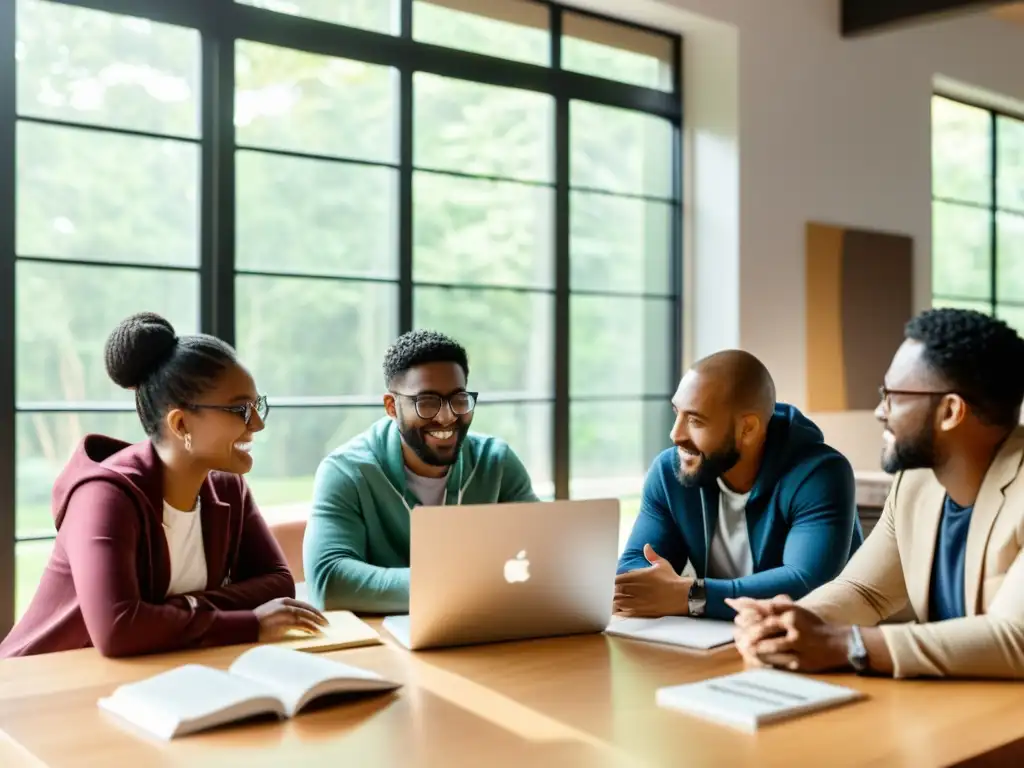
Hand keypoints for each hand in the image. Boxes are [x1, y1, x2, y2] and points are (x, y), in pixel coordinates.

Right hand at [254, 597, 328, 641]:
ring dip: (317, 622)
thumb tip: (293, 622)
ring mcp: (286, 611)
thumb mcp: (271, 615)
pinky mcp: (286, 620)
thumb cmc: (256, 623)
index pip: (302, 605)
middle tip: (327, 623)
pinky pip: (303, 624)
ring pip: (307, 616)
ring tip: (325, 628)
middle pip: (307, 609)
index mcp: (283, 601)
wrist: (246, 625)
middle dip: (318, 616)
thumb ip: (283, 616)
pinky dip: (311, 628)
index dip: (313, 611)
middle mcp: (286, 603)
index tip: (320, 617)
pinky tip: (317, 632)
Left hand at [613, 544, 692, 617]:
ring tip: (612, 601)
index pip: (616, 578)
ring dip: (614, 601)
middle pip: (615, 590)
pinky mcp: (641, 612)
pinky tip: (618, 611)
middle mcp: (635, 588)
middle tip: (610, 592)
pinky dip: (619, 612)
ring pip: (618, 602)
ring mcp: (637, 601)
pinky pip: (625, 613)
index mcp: (637, 576)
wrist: (682, 595)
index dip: (612, 581)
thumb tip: (647, 546)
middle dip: (611, 591)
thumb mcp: (662, 564)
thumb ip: (651, 555)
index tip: (612, 582)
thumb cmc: (672, 579)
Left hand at [728, 599, 850, 672]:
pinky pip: (778, 662)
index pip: (765, 608)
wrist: (838, 643)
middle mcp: (795, 625)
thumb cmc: (811, 625)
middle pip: (764, 628)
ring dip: (754, 648)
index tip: (735, 614)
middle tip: (737, 637)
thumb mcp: (794, 610)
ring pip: (769, 647)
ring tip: (745, 649)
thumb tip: (739, 602)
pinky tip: (758, 660)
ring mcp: (798, 644)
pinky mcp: (800, 661)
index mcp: (792, 611)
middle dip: (748, 633)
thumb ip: (770, 607)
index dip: (747, 610)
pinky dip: (765, 661)